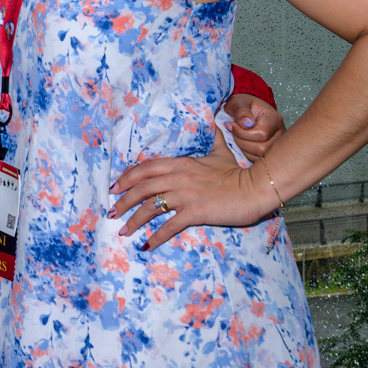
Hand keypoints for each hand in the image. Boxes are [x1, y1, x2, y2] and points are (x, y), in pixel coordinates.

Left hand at [109, 126, 273, 249]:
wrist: (256, 189)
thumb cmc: (238, 172)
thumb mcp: (220, 151)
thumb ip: (212, 138)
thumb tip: (215, 122)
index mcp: (181, 163)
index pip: (146, 168)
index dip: (127, 177)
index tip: (115, 186)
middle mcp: (178, 178)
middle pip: (142, 188)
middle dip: (123, 200)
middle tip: (112, 210)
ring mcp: (186, 195)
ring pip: (151, 207)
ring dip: (134, 220)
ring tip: (122, 229)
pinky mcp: (195, 212)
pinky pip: (170, 226)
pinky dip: (156, 237)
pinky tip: (146, 245)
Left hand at [222, 92, 285, 158]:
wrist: (246, 110)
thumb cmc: (241, 105)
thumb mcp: (238, 102)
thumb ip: (241, 111)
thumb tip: (246, 124)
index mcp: (274, 119)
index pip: (261, 134)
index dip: (242, 133)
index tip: (231, 125)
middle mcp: (280, 133)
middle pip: (262, 148)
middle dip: (242, 142)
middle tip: (232, 132)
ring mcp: (278, 145)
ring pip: (260, 156)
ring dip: (243, 149)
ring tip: (237, 137)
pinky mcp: (272, 153)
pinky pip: (259, 161)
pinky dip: (247, 154)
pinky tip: (242, 144)